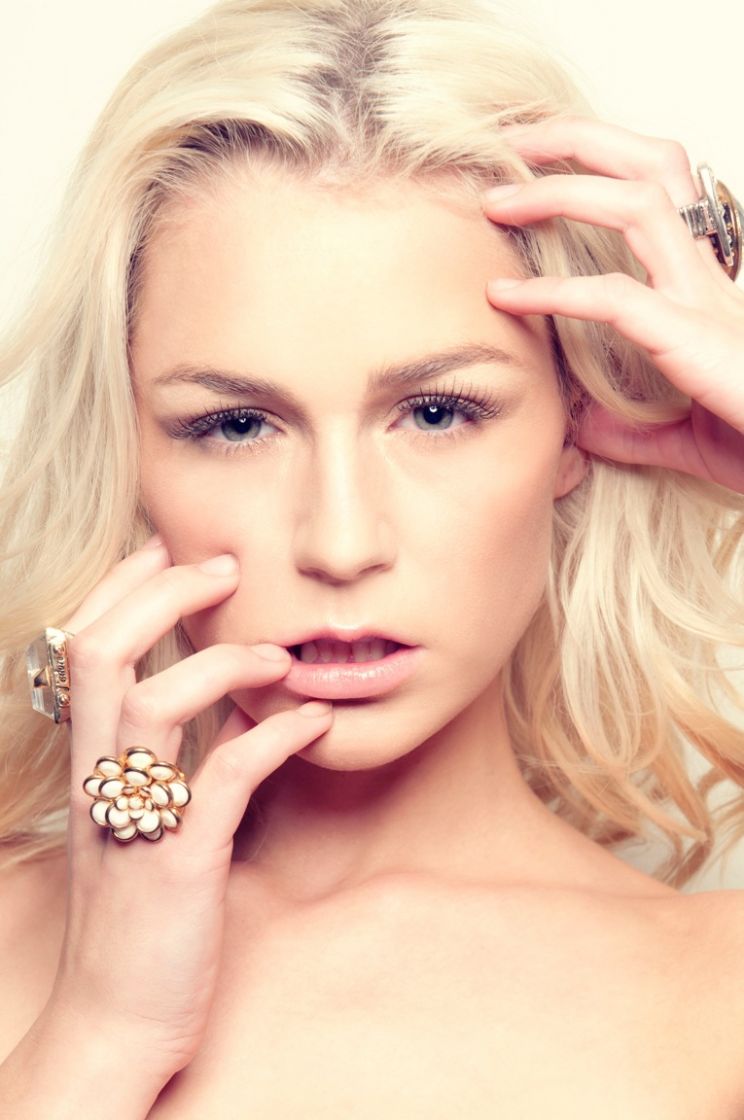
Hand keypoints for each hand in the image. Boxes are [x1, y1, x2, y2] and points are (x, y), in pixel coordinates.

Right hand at [45, 538, 332, 1080]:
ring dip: (222, 662)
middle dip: (160, 594)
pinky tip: (313, 724)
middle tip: (224, 568)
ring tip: (279, 653)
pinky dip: (273, 739)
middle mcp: (102, 780)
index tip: (167, 547)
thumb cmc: (135, 916)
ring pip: (153, 705)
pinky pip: (222, 780)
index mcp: (89, 764)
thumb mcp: (138, 824)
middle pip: (102, 654)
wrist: (115, 1021)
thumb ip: (167, 758)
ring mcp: (136, 820)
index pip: (82, 650)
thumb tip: (227, 702)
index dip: (121, 588)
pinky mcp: (180, 865)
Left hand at [481, 115, 743, 493]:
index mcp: (702, 289)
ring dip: (560, 190)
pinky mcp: (692, 337)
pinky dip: (552, 290)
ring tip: (495, 202)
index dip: (598, 164)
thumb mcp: (682, 436)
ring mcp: (703, 300)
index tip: (534, 165)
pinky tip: (504, 295)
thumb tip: (581, 427)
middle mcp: (704, 278)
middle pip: (652, 167)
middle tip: (509, 141)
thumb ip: (630, 428)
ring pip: (638, 202)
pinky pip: (615, 296)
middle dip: (577, 140)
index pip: (656, 193)